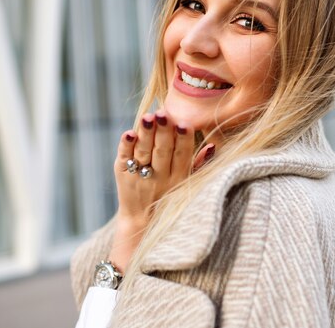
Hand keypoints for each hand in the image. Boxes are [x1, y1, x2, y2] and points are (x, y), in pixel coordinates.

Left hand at [113, 109, 214, 225]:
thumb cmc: (169, 195)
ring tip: (147, 117)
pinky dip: (126, 146)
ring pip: (143, 153)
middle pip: (162, 152)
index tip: (184, 124)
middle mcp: (160, 178)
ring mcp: (140, 177)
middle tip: (163, 113)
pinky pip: (124, 158)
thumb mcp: (188, 183)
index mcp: (179, 178)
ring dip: (145, 135)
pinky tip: (129, 133)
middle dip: (163, 132)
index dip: (183, 140)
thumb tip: (211, 145)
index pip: (182, 155)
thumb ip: (198, 164)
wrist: (141, 221)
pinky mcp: (123, 175)